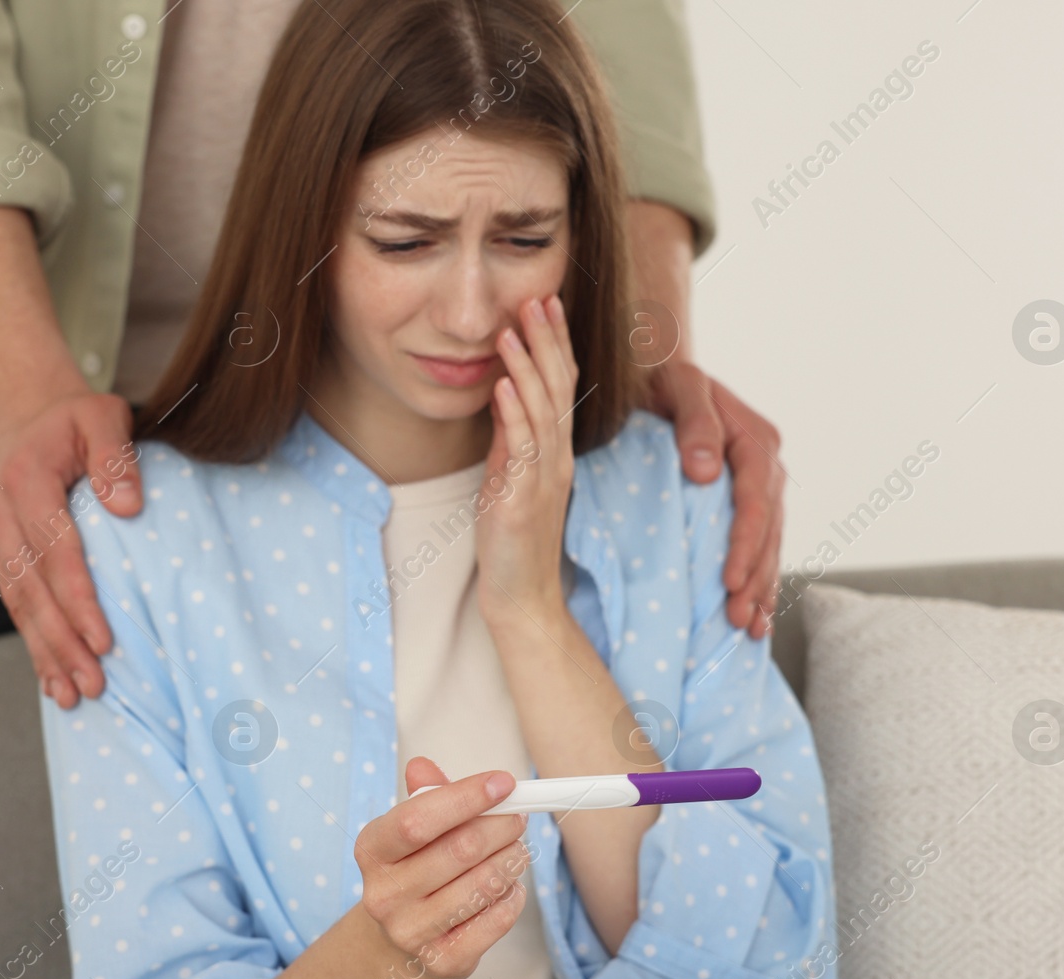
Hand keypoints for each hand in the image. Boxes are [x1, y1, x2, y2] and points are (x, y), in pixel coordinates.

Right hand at [0, 390, 143, 707]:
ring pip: (19, 605)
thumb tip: (129, 508)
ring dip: (47, 654)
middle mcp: (0, 515)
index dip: (79, 598)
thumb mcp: (102, 416)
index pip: (56, 550)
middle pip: (32, 589)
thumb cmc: (75, 420)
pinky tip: (53, 682)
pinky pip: (15, 606)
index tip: (105, 639)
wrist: (23, 417)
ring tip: (75, 696)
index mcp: (27, 481)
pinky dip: (34, 645)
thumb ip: (116, 456)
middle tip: (95, 683)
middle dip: (63, 641)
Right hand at [354, 758, 530, 978]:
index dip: (465, 797)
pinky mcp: (445, 960)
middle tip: (518, 817)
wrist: (396, 945)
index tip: (503, 782)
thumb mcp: (409, 833)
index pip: (417, 819)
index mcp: (373, 850)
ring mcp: (413, 931)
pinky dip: (513, 895)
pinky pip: (497, 919)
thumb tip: (422, 767)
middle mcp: (385, 894)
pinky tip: (509, 885)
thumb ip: (423, 797)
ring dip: (512, 859)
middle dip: (501, 827)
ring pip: (484, 884)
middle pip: (460, 850)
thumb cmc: (412, 873)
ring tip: (516, 850)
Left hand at [477, 294, 576, 625]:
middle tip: (537, 297)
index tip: (545, 303)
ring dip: (527, 368)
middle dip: (547, 341)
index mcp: (556, 452)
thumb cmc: (514, 540)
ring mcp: (544, 479)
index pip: (561, 386)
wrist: (523, 597)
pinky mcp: (524, 501)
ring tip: (514, 328)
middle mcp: (557, 459)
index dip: (555, 343)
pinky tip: (502, 386)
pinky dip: (513, 415)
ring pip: (542, 412)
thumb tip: (502, 394)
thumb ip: (512, 439)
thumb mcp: (511, 478)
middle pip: (557, 389)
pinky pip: (522, 451)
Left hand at [646, 363, 784, 638]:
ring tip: (750, 628)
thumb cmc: (665, 379)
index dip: (745, 543)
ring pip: (768, 543)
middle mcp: (767, 466)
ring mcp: (761, 485)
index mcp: (755, 440)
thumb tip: (704, 471)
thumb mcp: (679, 386)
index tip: (729, 580)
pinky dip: (757, 577)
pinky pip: (759, 543)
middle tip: (738, 619)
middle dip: (755, 577)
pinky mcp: (748, 501)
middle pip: (768, 530)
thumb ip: (694, 422)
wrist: (663, 374)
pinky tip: (755, 613)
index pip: (756, 500)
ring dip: (761, 586)